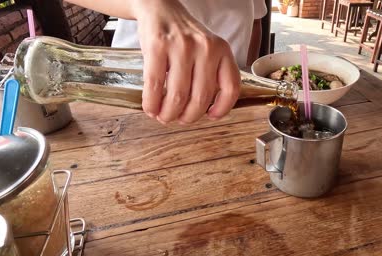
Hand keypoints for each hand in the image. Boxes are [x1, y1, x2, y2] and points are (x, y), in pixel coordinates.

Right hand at [132, 0, 240, 123]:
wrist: (159, 8)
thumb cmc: (183, 36)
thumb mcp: (207, 49)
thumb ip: (211, 73)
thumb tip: (205, 111)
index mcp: (222, 50)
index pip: (230, 87)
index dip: (222, 108)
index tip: (211, 116)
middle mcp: (205, 48)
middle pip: (201, 98)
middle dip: (188, 117)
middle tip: (179, 120)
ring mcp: (181, 47)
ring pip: (178, 96)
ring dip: (169, 114)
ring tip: (164, 117)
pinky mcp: (158, 46)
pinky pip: (155, 85)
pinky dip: (152, 103)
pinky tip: (151, 108)